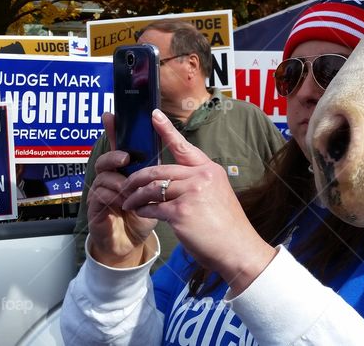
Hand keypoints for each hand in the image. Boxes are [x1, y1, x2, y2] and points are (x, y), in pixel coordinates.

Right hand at [86, 112, 157, 267]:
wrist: (132, 243)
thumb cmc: (144, 214)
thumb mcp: (156, 191)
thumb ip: (159, 172)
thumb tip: (175, 147)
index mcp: (125, 171)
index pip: (118, 146)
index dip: (113, 130)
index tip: (110, 114)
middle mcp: (109, 178)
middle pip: (105, 159)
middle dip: (114, 156)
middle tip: (126, 159)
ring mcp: (99, 193)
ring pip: (103, 178)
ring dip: (119, 183)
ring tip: (131, 192)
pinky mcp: (95, 209)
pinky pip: (99, 197)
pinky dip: (113, 198)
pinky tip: (125, 204)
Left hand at [122, 110, 276, 293]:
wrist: (238, 249)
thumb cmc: (226, 227)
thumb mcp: (217, 195)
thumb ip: (196, 184)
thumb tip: (169, 184)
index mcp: (210, 170)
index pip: (184, 147)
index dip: (167, 130)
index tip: (153, 115)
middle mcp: (202, 177)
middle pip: (159, 170)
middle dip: (136, 179)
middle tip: (125, 187)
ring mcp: (192, 193)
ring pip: (152, 188)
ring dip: (135, 197)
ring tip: (128, 204)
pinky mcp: (181, 212)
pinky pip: (153, 208)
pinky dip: (143, 211)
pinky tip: (141, 215)